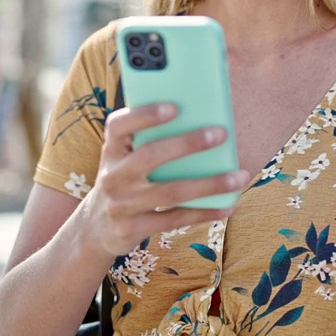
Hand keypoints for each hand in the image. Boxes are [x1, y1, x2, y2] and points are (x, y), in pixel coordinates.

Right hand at [82, 102, 251, 256]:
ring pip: (170, 192)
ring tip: (240, 176)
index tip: (175, 106)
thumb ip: (149, 140)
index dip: (144, 115)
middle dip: (187, 144)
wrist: (95, 228)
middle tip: (221, 133)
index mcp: (111, 150)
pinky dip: (204, 212)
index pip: (119, 126)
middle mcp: (112, 176)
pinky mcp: (132, 229)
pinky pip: (174, 219)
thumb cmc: (125, 180)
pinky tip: (228, 205)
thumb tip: (201, 120)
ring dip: (208, 184)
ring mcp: (121, 205)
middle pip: (150, 156)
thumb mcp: (124, 159)